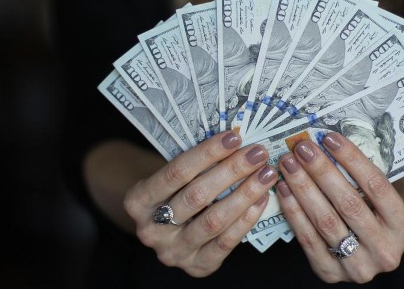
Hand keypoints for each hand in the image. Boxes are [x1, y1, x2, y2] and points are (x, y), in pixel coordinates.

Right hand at [123, 131, 277, 276]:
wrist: (165, 229)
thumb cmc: (172, 193)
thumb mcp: (170, 177)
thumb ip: (195, 165)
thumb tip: (235, 142)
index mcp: (137, 201)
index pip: (176, 172)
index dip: (207, 153)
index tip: (234, 137)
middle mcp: (151, 230)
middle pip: (197, 196)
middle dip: (232, 171)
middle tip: (257, 153)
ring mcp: (173, 252)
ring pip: (214, 221)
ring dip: (245, 194)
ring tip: (265, 174)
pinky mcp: (197, 266)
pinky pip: (226, 242)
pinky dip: (247, 219)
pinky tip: (261, 199)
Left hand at [275, 132, 403, 282]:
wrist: (378, 250)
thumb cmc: (379, 213)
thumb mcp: (385, 197)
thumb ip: (364, 177)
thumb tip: (327, 143)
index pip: (377, 186)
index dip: (351, 159)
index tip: (329, 138)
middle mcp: (386, 251)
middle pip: (348, 204)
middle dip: (321, 171)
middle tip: (302, 148)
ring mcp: (359, 267)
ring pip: (325, 221)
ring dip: (303, 188)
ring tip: (289, 165)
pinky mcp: (331, 274)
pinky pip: (308, 239)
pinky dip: (294, 211)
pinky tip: (285, 189)